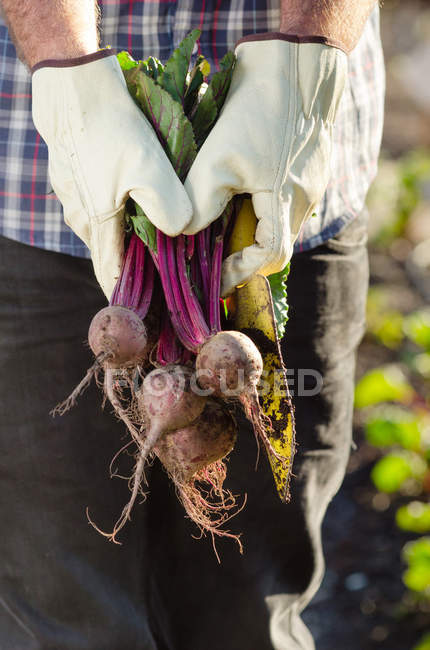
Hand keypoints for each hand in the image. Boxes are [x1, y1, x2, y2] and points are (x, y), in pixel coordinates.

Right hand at [32, 51, 192, 298]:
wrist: (73, 86)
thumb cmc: (109, 128)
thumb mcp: (147, 168)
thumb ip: (166, 208)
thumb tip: (180, 233)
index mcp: (96, 225)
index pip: (110, 276)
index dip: (129, 297)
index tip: (150, 311)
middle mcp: (82, 218)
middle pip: (111, 255)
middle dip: (137, 267)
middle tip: (168, 273)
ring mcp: (77, 198)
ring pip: (109, 230)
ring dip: (132, 238)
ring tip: (163, 239)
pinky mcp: (79, 179)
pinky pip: (104, 208)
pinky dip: (124, 214)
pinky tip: (143, 204)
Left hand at [184, 35, 346, 296]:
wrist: (298, 61)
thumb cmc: (258, 107)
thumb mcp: (218, 158)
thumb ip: (202, 202)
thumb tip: (185, 234)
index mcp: (288, 202)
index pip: (270, 257)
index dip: (240, 273)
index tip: (214, 279)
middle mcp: (304, 198)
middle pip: (275, 245)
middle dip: (243, 254)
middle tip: (212, 252)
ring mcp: (310, 182)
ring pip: (278, 223)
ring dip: (249, 230)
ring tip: (219, 223)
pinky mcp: (308, 167)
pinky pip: (283, 201)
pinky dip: (259, 208)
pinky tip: (238, 195)